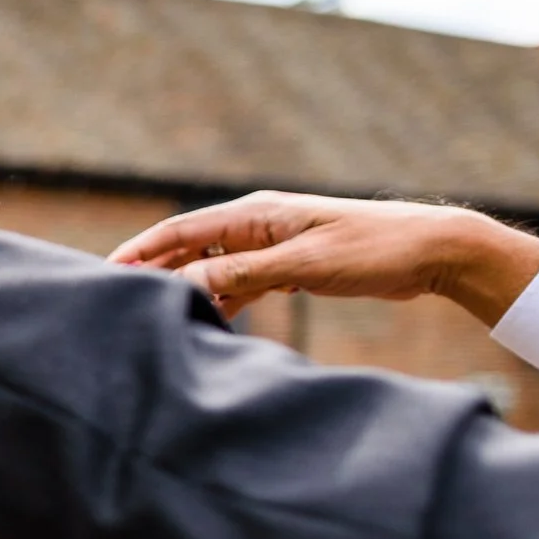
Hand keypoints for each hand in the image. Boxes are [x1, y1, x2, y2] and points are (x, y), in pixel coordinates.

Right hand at [109, 191, 538, 325]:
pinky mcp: (290, 264)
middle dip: (155, 272)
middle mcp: (257, 225)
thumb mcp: (302, 264)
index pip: (180, 231)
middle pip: (190, 250)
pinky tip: (212, 324)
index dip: (140, 251)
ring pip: (213, 269)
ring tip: (160, 319)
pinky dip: (223, 301)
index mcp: (255, 214)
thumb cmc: (373, 250)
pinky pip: (240, 283)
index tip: (105, 273)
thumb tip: (184, 288)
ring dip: (189, 291)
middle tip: (120, 302)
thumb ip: (240, 276)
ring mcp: (273, 244)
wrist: (433, 251)